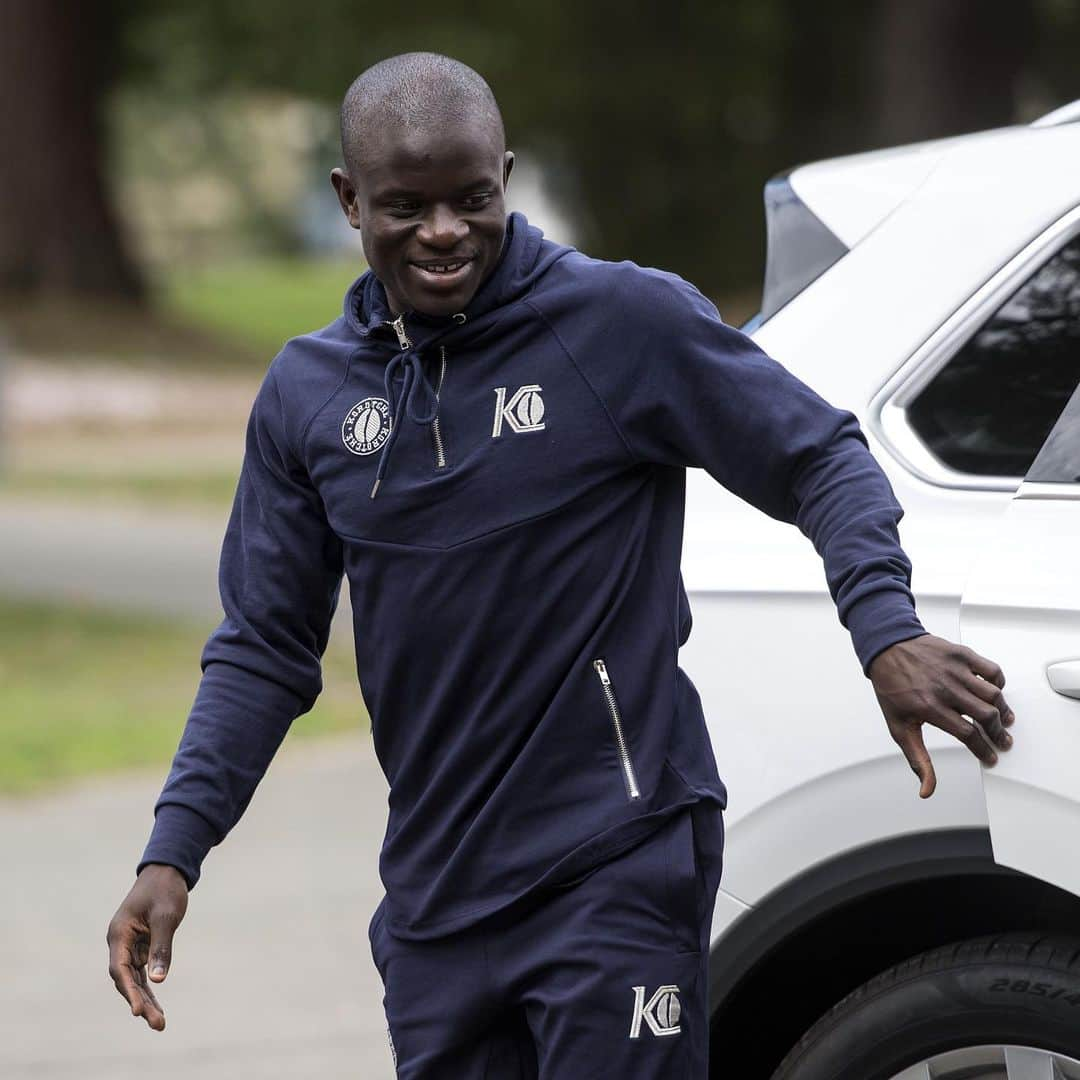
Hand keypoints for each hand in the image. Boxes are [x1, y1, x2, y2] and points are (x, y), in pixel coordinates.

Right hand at [106, 863, 188, 1030]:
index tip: (138, 1011)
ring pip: (134, 980)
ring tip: (160, 1023)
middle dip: (141, 1002)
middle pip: (126, 980)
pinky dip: (150, 988)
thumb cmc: (165, 890)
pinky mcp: (141, 947)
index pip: (120, 969)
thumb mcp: (166, 916)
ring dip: (146, 1000)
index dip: (129, 992)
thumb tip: (159, 980)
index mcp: (119, 934)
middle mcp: (120, 943)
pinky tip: (157, 1006)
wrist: (167, 871)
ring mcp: (129, 946)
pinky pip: (142, 973)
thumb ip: (162, 947)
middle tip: (158, 1024)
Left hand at [868, 633, 1014, 798]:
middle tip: (1002, 741)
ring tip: (1004, 720)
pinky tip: (995, 692)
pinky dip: (998, 682)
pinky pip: (991, 669)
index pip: (967, 734)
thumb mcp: (898, 726)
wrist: (886, 649)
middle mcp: (944, 688)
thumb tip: (926, 789)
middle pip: (985, 715)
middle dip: (998, 733)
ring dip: (1002, 710)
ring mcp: (954, 669)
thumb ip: (916, 759)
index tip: (990, 758)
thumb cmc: (892, 687)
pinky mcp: (960, 654)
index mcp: (928, 706)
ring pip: (992, 693)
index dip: (983, 750)